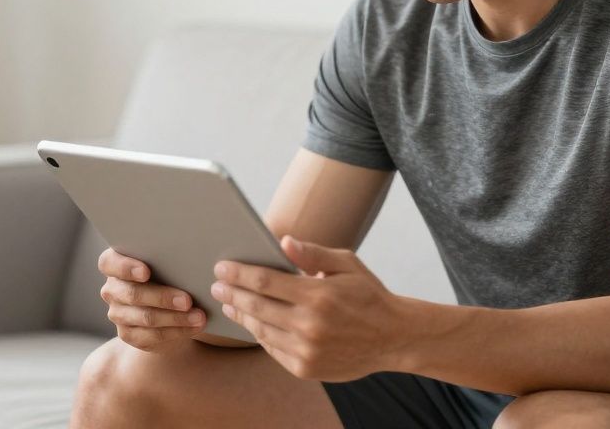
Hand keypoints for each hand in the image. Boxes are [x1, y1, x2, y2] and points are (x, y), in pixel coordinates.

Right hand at [98, 247, 207, 352]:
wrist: (169, 305)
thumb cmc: (169, 271)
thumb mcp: (167, 262)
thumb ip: (169, 257)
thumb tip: (191, 254)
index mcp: (114, 264)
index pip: (109, 263)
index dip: (126, 267)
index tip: (146, 272)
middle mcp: (112, 289)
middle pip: (132, 293)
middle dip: (162, 297)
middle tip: (188, 300)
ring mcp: (118, 313)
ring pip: (145, 317)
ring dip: (175, 318)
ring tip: (199, 316)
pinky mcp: (128, 334)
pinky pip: (152, 336)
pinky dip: (177, 331)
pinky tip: (194, 327)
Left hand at [210, 235, 408, 381]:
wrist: (393, 338)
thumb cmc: (368, 295)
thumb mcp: (347, 264)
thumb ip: (313, 253)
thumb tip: (283, 242)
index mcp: (318, 294)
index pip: (265, 281)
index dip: (239, 273)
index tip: (222, 267)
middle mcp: (309, 325)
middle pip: (256, 306)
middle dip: (232, 293)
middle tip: (216, 285)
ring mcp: (306, 350)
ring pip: (261, 330)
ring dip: (241, 315)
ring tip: (230, 303)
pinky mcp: (305, 368)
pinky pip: (272, 349)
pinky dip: (259, 335)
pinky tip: (252, 323)